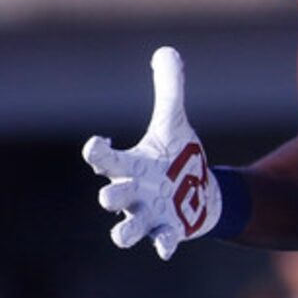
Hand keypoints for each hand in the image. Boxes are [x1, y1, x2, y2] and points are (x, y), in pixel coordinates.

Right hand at [81, 47, 221, 259]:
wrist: (199, 193)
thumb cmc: (178, 159)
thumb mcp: (174, 123)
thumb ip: (169, 90)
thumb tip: (167, 51)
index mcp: (129, 166)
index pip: (103, 160)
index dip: (97, 152)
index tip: (99, 141)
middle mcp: (132, 193)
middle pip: (110, 197)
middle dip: (109, 196)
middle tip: (112, 194)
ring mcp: (149, 215)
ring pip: (125, 231)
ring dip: (124, 232)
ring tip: (125, 233)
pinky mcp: (169, 231)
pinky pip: (160, 242)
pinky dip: (161, 245)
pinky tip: (167, 247)